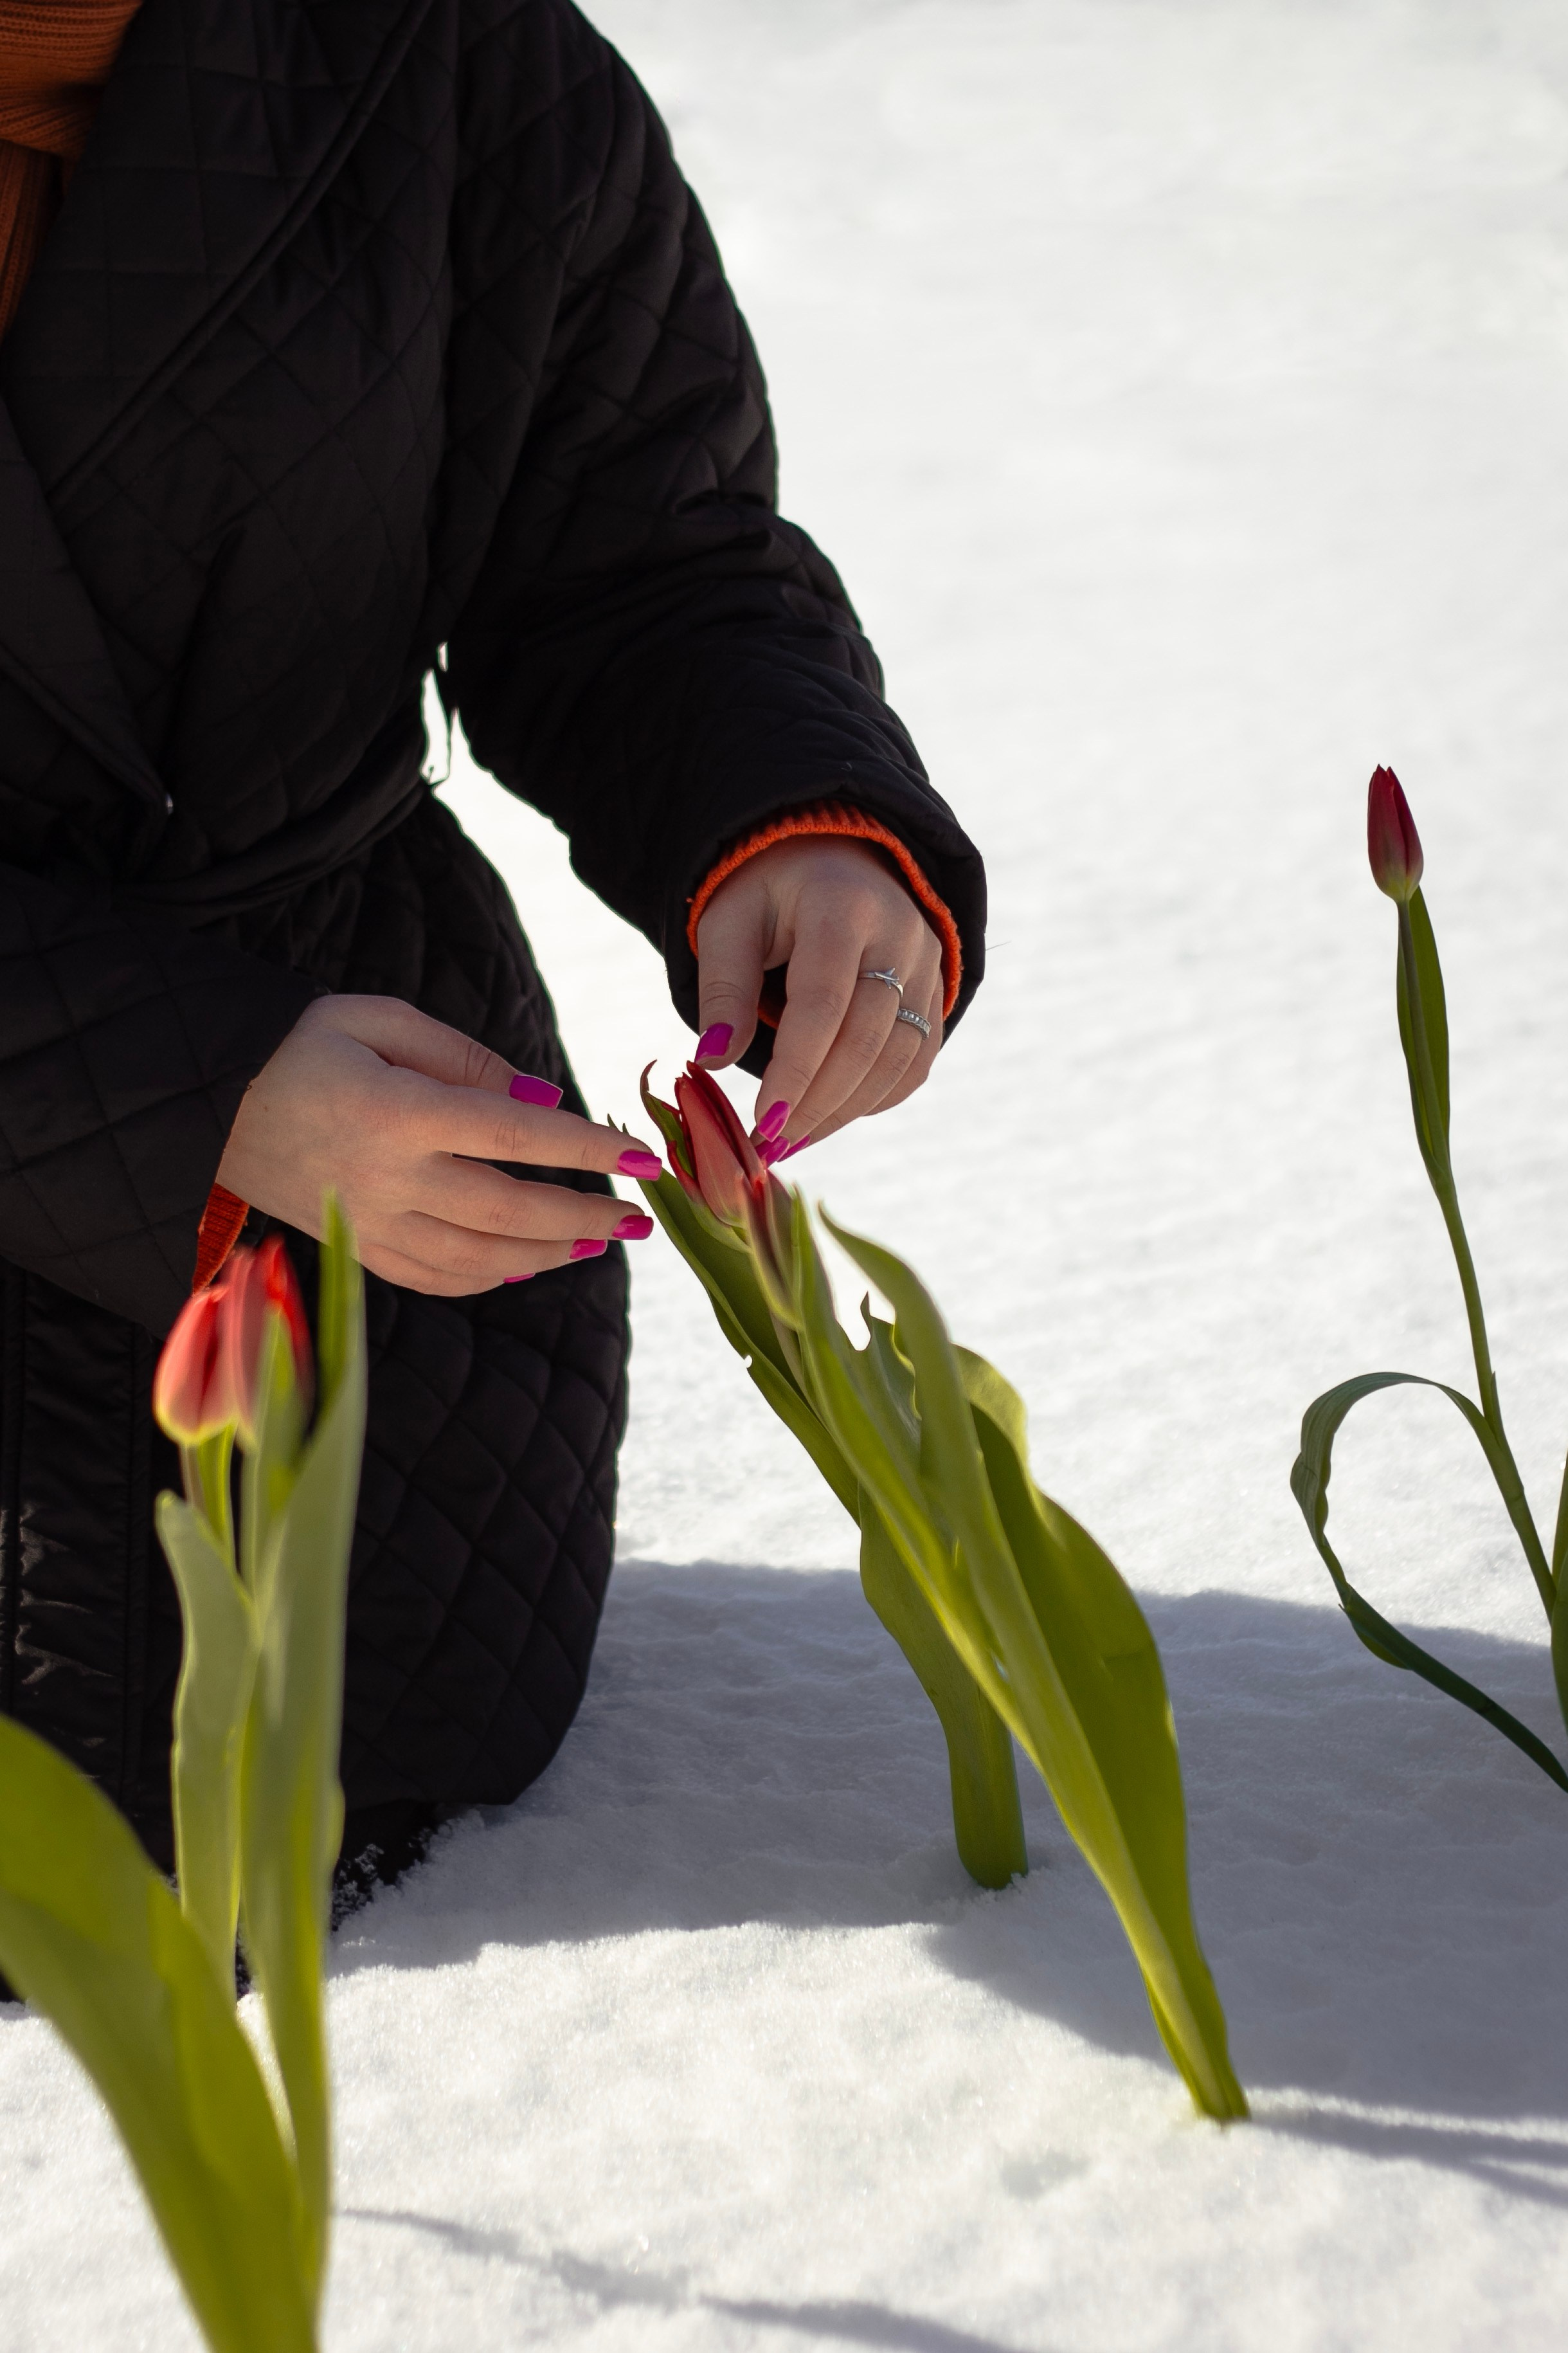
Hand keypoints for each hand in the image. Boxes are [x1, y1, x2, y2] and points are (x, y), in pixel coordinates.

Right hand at [216, 995, 661, 1294]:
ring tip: (596, 1241)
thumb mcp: (377, 1019)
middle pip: (507, 1211)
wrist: (204, 1101)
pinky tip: (524, 1265)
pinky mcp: (352, 1247)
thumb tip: (542, 1101)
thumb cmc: (298, 1045)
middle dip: (582, 1217)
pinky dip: (487, 1277)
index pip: (514, 1136)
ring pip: (478, 1258)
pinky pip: (433, 1277)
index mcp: (397, 1112)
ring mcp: (367, 1223)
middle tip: (636, 1217)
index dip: (584, 1150)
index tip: (642, 1159)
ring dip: (547, 1254)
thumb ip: (465, 1058)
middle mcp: (385, 1178)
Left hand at [693, 836, 943, 1147]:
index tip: (762, 1123)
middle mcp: (900, 936)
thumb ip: (723, 988)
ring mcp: (928, 965)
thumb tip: (712, 1062)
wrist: (833, 854)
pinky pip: (917, 1061)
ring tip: (793, 1140)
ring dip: (845, 1110)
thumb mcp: (728, 922)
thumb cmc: (767, 889)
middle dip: (816, 1104)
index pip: (822, 1005)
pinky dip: (877, 1097)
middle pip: (865, 1041)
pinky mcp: (936, 991)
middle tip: (769, 1146)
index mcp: (843, 908)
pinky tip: (832, 1116)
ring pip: (898, 1060)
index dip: (795, 1071)